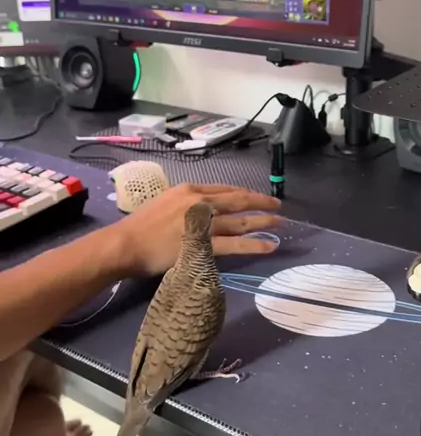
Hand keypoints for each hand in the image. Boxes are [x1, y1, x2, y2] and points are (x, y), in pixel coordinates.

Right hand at [115, 183, 282, 275]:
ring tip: (280, 224)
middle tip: (277, 206)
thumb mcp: (164, 203)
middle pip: (238, 200)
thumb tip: (201, 211)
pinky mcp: (203, 244)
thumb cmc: (140, 227)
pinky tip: (269, 246)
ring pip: (240, 221)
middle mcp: (200, 201)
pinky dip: (254, 245)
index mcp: (190, 189)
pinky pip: (235, 244)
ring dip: (263, 221)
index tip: (255, 198)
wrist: (126, 243)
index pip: (224, 189)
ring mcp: (203, 223)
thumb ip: (185, 205)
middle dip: (261, 202)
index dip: (244, 194)